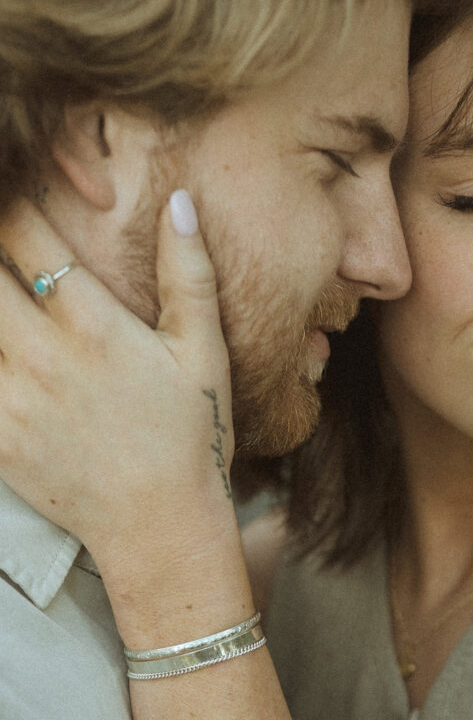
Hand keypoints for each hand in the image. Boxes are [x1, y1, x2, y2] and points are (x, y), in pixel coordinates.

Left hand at [0, 192, 234, 563]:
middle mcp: (41, 357)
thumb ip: (188, 275)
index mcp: (93, 327)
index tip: (15, 193)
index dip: (12, 202)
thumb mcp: (204, 353)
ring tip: (5, 307)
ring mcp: (10, 399)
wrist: (161, 526)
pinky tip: (4, 350)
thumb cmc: (191, 436)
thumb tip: (179, 202)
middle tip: (4, 252)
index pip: (25, 234)